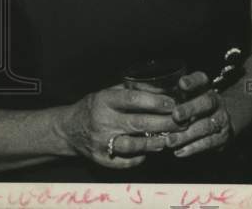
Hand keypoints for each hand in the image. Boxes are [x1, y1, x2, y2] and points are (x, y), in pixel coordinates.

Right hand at [58, 84, 182, 167]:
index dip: (155, 102)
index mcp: (105, 101)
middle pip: (138, 123)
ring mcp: (101, 142)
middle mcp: (102, 121)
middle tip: (182, 122)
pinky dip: (139, 158)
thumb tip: (165, 89)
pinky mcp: (101, 159)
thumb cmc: (96, 106)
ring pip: (133, 145)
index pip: (133, 100)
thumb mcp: (110, 92)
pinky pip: (125, 161)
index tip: (173, 103)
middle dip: (164, 123)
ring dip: (155, 143)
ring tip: (170, 139)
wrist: (69, 129)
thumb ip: (134, 91)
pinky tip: (151, 151)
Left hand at [164, 71, 232, 157]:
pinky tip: (179, 151)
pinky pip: (209, 143)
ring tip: (170, 141)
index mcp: (206, 88)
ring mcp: (221, 119)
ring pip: (206, 126)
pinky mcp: (222, 137)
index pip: (202, 80)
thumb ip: (172, 96)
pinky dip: (193, 148)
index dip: (193, 81)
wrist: (221, 124)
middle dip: (191, 108)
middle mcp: (216, 102)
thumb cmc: (194, 109)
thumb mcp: (187, 98)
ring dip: (187, 134)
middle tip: (175, 115)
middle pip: (207, 102)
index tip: (181, 83)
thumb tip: (146, 97)